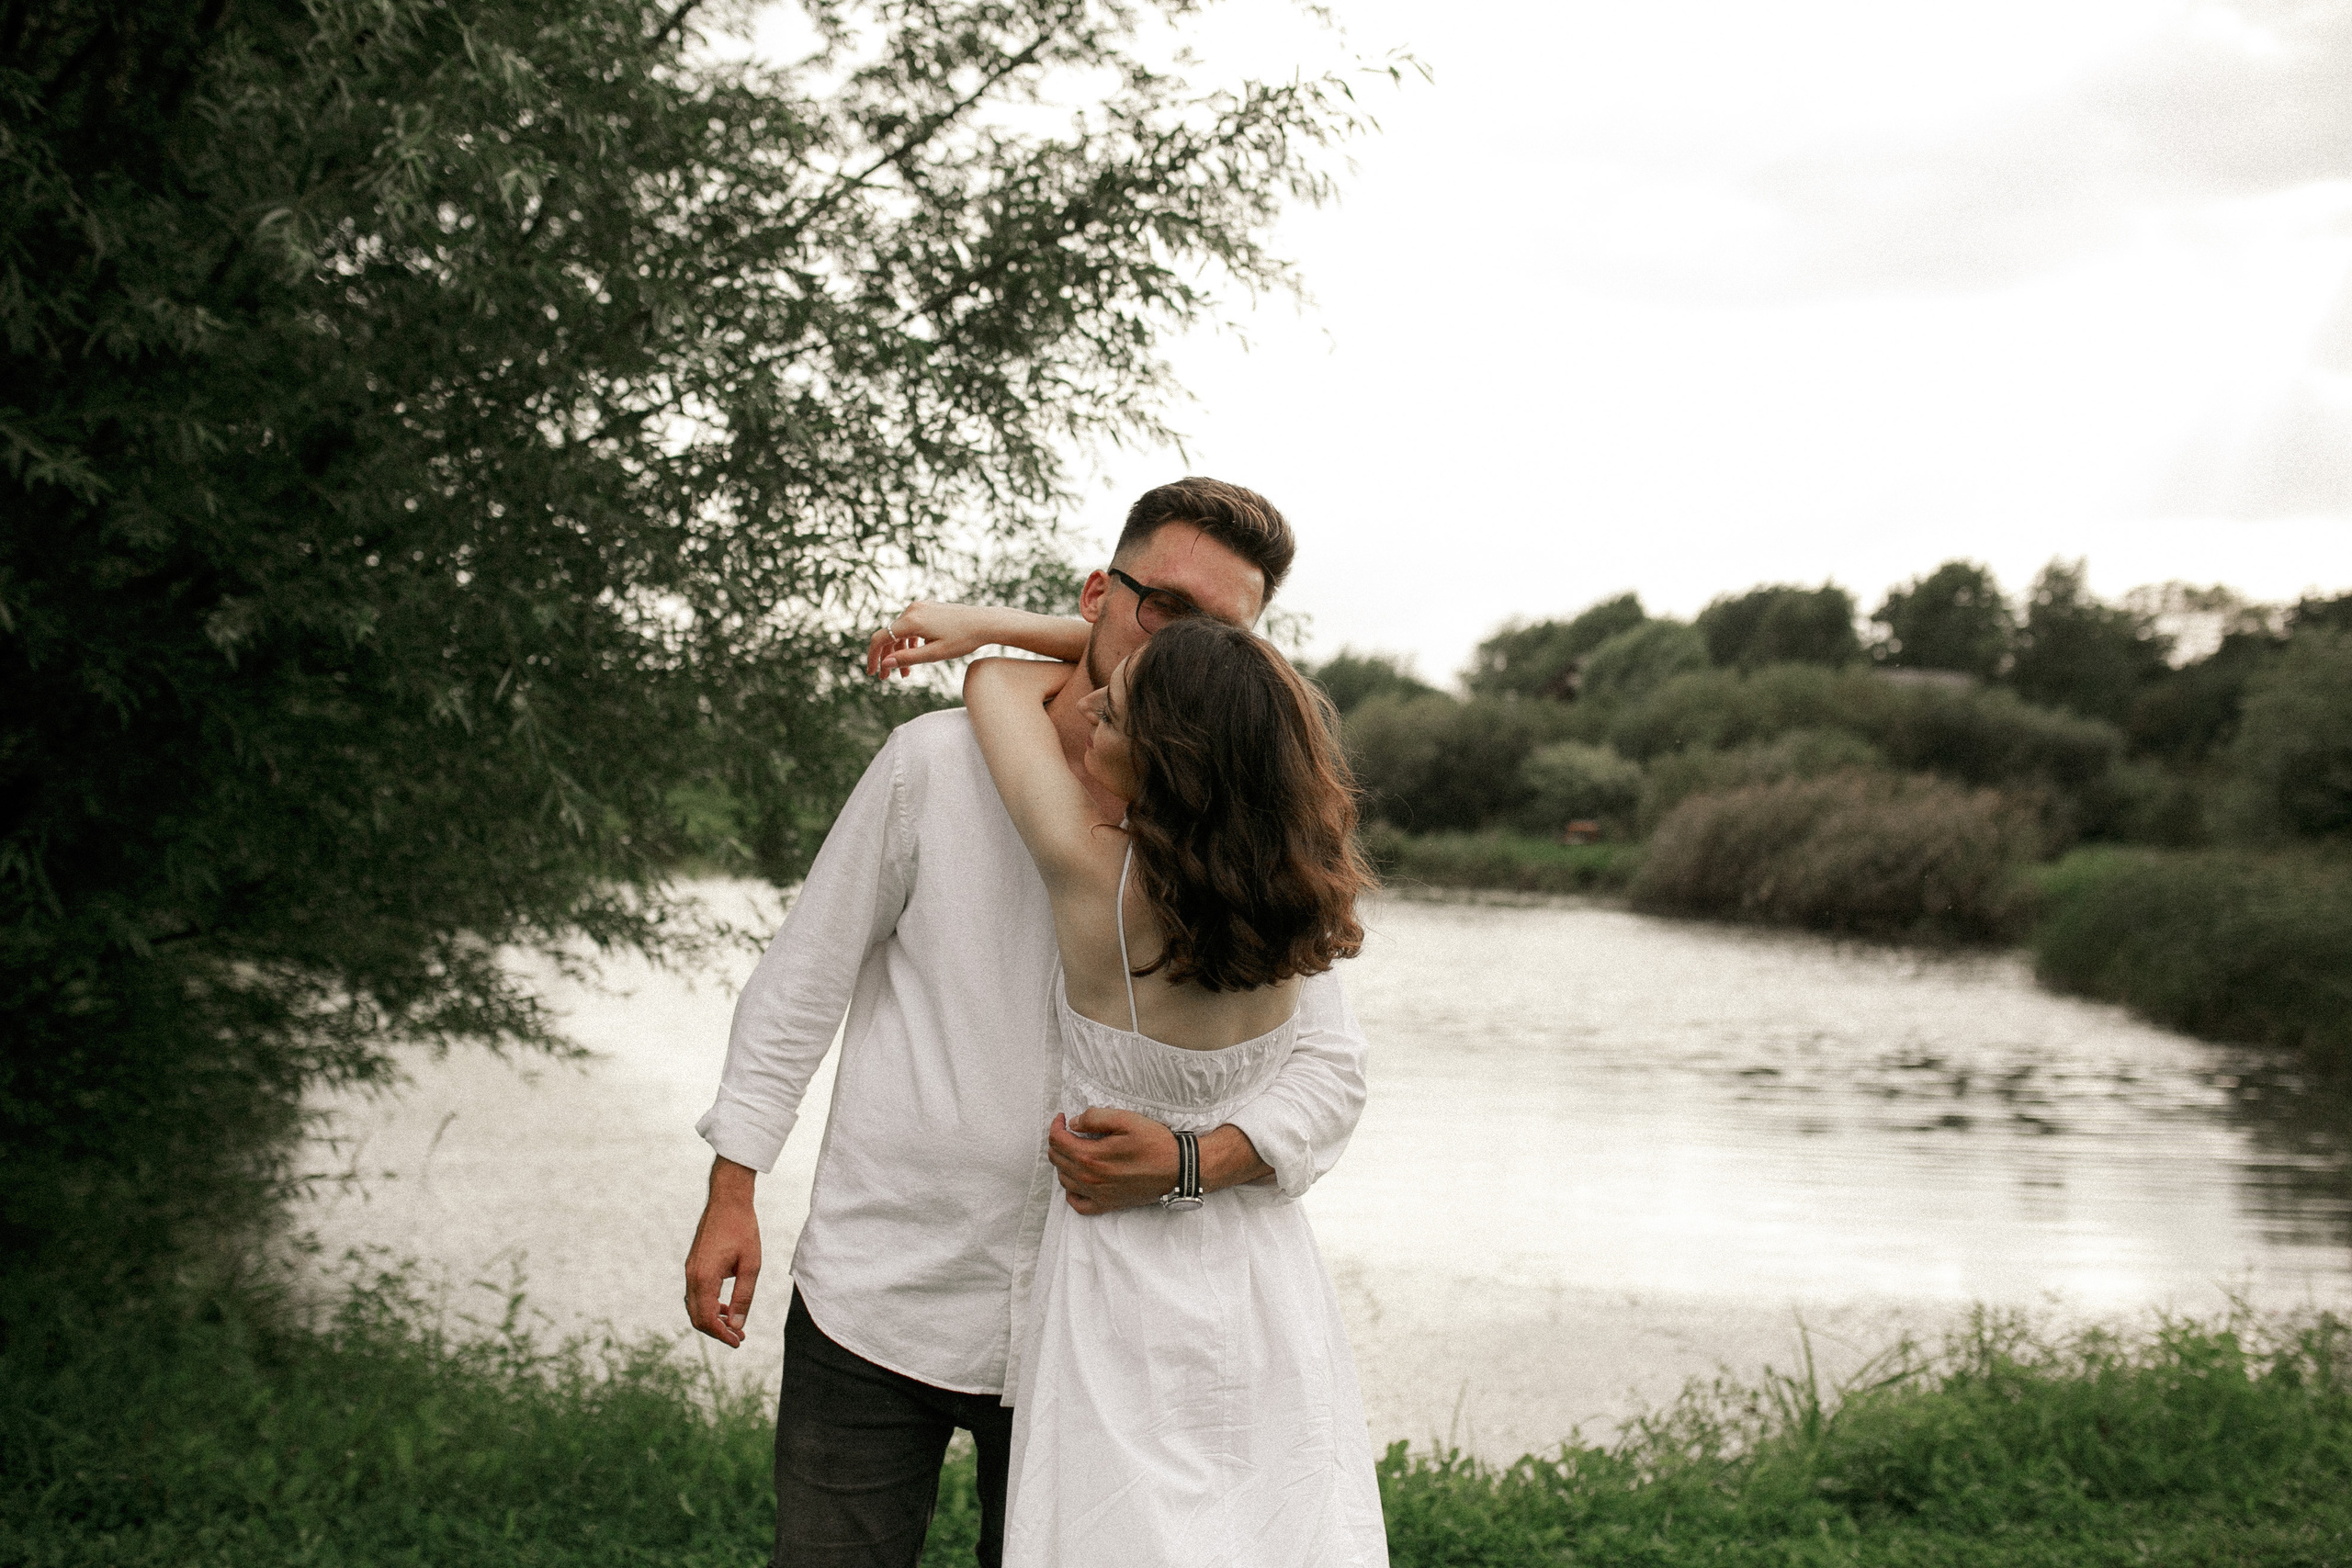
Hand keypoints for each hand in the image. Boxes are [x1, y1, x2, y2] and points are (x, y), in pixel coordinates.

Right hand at [683, 1158, 760, 1347]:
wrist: (728, 1200)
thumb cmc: (742, 1229)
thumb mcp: (751, 1265)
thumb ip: (744, 1297)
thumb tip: (737, 1324)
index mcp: (705, 1277)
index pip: (707, 1318)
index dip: (722, 1335)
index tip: (738, 1341)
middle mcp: (692, 1276)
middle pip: (697, 1317)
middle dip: (717, 1331)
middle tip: (739, 1337)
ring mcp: (690, 1270)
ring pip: (695, 1306)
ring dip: (712, 1319)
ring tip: (734, 1325)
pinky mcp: (693, 1264)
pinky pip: (696, 1294)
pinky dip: (708, 1305)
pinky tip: (725, 1307)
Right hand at [865, 601, 1018, 678]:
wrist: (985, 622)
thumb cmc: (963, 639)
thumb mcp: (935, 654)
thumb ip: (908, 658)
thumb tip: (885, 664)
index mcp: (911, 620)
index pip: (881, 638)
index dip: (873, 656)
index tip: (873, 673)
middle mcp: (912, 609)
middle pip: (889, 635)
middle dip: (887, 657)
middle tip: (887, 678)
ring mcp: (921, 607)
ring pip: (900, 631)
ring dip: (899, 651)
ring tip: (905, 674)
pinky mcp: (928, 608)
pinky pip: (911, 625)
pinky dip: (909, 641)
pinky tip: (915, 655)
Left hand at [1047, 1110, 1271, 1212]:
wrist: (1179, 1169)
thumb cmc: (1155, 1143)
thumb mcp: (1127, 1119)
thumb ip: (1096, 1118)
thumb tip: (1074, 1123)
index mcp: (1092, 1156)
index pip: (1058, 1141)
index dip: (1056, 1126)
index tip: (1064, 1117)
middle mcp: (1090, 1179)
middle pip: (1057, 1160)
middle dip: (1058, 1141)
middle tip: (1069, 1130)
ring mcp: (1098, 1194)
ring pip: (1064, 1180)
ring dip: (1063, 1162)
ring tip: (1074, 1149)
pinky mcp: (1107, 1204)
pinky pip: (1078, 1204)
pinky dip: (1071, 1191)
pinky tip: (1078, 1180)